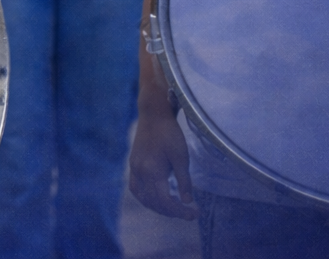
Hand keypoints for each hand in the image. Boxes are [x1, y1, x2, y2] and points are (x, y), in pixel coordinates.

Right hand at [128, 105, 198, 220]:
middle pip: (154, 202)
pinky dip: (146, 198)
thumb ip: (184, 180)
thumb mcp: (182, 157)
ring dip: (158, 207)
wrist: (153, 114)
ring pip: (143, 198)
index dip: (180, 212)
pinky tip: (157, 198)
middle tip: (189, 212)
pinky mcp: (133, 164)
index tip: (195, 213)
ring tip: (175, 208)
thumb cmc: (170, 134)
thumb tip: (187, 201)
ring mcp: (134, 169)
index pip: (165, 201)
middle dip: (172, 212)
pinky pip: (136, 189)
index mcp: (153, 171)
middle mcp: (140, 172)